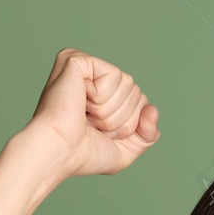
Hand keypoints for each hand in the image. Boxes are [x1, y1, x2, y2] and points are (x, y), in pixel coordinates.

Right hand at [22, 48, 159, 179]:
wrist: (59, 153)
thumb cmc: (83, 154)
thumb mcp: (125, 150)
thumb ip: (147, 134)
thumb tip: (153, 109)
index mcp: (101, 91)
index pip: (140, 100)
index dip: (129, 124)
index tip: (100, 132)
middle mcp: (92, 74)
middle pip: (137, 92)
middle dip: (121, 118)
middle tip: (91, 124)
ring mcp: (83, 64)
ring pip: (128, 84)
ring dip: (110, 111)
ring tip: (84, 115)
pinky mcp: (76, 60)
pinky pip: (114, 76)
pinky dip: (101, 98)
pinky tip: (80, 102)